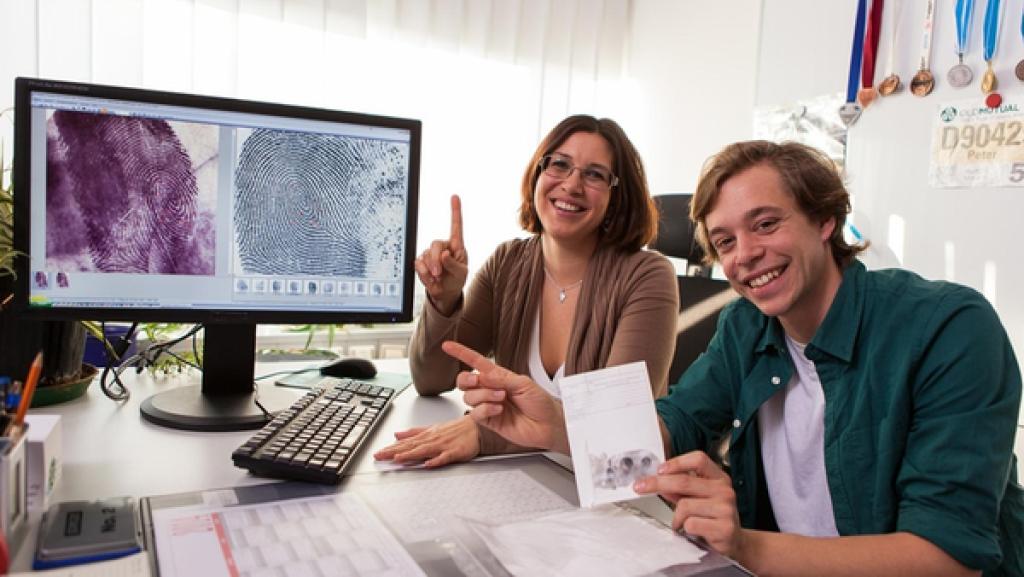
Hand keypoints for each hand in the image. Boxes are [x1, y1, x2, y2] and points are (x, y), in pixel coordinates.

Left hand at [373, 415, 480, 467]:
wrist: (476, 428)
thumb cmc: (456, 429)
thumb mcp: (432, 428)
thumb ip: (414, 432)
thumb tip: (397, 434)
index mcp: (426, 435)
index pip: (405, 442)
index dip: (391, 448)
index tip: (378, 453)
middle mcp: (432, 439)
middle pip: (411, 446)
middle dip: (394, 451)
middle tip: (380, 457)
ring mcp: (443, 446)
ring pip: (424, 451)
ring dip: (411, 455)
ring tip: (398, 459)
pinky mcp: (455, 452)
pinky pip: (445, 457)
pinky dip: (436, 460)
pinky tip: (428, 464)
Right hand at [415, 195, 467, 314]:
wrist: (445, 292)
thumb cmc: (456, 280)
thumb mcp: (461, 274)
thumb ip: (453, 264)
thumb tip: (444, 255)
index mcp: (456, 246)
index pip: (456, 226)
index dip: (455, 211)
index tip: (455, 197)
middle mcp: (443, 247)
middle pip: (435, 244)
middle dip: (436, 260)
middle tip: (439, 273)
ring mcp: (431, 254)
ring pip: (426, 256)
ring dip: (431, 269)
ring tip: (438, 278)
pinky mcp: (422, 261)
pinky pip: (418, 264)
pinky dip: (424, 274)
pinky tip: (431, 278)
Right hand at [442, 340, 568, 453]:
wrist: (549, 425)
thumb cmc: (541, 402)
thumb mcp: (523, 383)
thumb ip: (501, 379)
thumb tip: (481, 376)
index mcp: (499, 376)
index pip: (476, 362)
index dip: (461, 353)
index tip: (447, 346)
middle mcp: (491, 390)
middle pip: (464, 381)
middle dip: (467, 379)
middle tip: (478, 380)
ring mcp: (488, 405)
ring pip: (469, 397)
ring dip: (483, 395)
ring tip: (501, 398)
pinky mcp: (489, 421)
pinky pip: (475, 413)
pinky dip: (485, 409)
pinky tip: (498, 409)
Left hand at [633, 451, 744, 557]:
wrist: (735, 542)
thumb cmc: (714, 518)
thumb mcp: (699, 498)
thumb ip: (680, 489)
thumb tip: (658, 479)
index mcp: (719, 478)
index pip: (699, 459)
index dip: (677, 462)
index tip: (659, 469)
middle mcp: (725, 490)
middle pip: (684, 481)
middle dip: (657, 484)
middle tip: (640, 487)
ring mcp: (726, 508)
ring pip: (684, 505)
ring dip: (676, 517)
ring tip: (681, 523)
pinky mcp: (724, 527)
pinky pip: (691, 524)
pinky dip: (684, 528)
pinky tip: (691, 532)